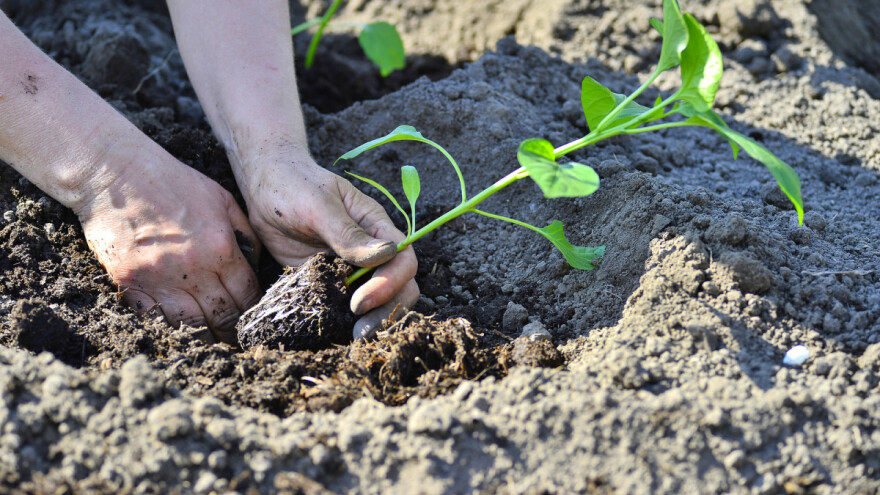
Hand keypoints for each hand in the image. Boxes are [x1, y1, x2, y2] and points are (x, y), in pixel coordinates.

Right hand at [76, 139, 260, 343]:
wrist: (116, 174)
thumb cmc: (173, 182)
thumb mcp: (223, 199)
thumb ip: (245, 233)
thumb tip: (258, 264)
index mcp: (220, 248)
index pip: (247, 294)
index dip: (254, 311)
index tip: (256, 318)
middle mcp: (193, 268)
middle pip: (223, 316)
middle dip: (234, 331)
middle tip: (239, 339)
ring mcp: (159, 279)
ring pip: (191, 326)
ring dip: (206, 338)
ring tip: (214, 342)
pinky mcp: (130, 284)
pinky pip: (155, 319)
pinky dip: (170, 328)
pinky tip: (181, 333)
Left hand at [242, 152, 418, 338]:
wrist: (265, 189)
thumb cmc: (295, 186)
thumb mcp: (320, 204)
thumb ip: (348, 233)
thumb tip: (383, 256)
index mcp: (377, 227)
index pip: (403, 259)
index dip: (390, 283)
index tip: (360, 301)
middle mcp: (372, 250)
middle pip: (401, 285)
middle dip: (387, 309)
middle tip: (360, 331)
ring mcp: (352, 269)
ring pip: (379, 300)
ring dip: (372, 320)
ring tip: (353, 337)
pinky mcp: (331, 282)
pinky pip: (346, 305)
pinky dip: (345, 321)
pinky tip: (334, 332)